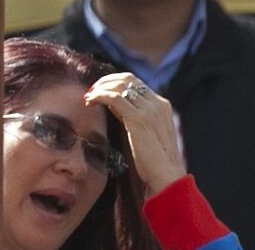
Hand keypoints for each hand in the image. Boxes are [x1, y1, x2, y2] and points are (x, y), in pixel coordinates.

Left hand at [85, 73, 186, 196]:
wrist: (166, 175)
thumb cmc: (152, 158)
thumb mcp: (144, 130)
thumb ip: (132, 114)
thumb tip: (111, 102)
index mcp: (162, 105)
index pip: (134, 82)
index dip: (113, 82)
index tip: (98, 90)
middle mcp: (158, 104)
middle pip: (127, 79)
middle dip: (105, 81)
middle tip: (91, 91)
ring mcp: (150, 110)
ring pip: (120, 85)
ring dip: (100, 88)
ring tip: (88, 97)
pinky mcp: (140, 119)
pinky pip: (114, 97)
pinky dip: (99, 95)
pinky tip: (90, 102)